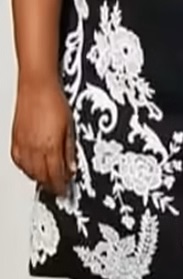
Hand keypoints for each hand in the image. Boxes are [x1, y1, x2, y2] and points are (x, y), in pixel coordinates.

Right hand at [11, 75, 74, 196]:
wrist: (36, 87)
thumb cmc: (54, 101)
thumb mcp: (70, 126)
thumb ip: (69, 149)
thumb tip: (72, 167)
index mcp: (49, 146)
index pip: (55, 175)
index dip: (61, 186)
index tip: (65, 192)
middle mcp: (33, 149)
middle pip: (41, 176)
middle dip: (50, 185)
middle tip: (57, 189)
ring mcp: (22, 145)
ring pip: (28, 171)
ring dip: (38, 178)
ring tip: (47, 181)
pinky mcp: (15, 140)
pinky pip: (18, 162)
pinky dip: (26, 169)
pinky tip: (31, 168)